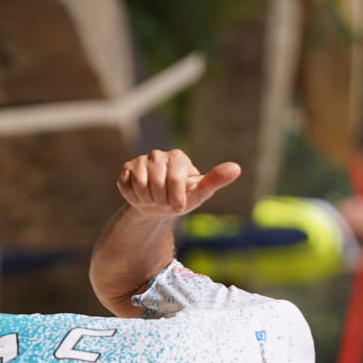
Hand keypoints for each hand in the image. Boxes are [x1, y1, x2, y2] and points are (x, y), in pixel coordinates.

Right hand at [117, 149, 241, 217]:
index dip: (175, 199)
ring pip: (140, 185)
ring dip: (147, 200)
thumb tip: (236, 168)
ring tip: (154, 199)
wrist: (158, 207)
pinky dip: (134, 198)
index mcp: (178, 158)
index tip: (179, 205)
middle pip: (156, 185)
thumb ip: (216, 180)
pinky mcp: (126, 169)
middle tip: (164, 201)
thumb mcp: (200, 193)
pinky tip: (141, 196)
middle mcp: (159, 155)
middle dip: (161, 201)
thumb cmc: (182, 198)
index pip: (175, 180)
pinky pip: (126, 187)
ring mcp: (141, 160)